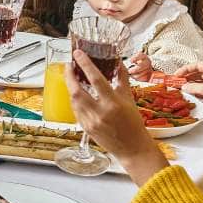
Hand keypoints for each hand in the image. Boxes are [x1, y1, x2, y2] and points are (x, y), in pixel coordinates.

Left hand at [65, 50, 168, 184]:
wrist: (133, 148)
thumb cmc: (134, 124)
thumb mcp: (129, 99)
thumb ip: (121, 79)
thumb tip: (117, 62)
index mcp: (113, 103)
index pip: (96, 79)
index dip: (85, 64)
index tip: (78, 53)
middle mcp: (100, 112)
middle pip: (76, 91)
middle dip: (69, 76)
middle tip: (69, 65)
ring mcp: (90, 122)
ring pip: (73, 100)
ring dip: (70, 87)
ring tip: (72, 78)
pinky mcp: (85, 128)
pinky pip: (75, 110)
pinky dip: (75, 100)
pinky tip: (77, 94)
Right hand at [174, 60, 202, 123]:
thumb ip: (193, 87)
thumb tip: (183, 87)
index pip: (198, 65)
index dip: (186, 69)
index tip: (176, 75)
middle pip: (199, 73)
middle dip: (188, 77)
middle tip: (176, 82)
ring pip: (202, 82)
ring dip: (191, 85)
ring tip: (180, 88)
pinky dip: (197, 91)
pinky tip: (190, 94)